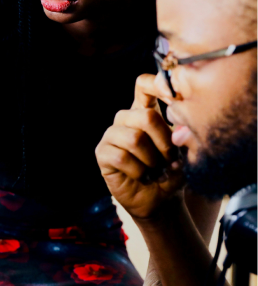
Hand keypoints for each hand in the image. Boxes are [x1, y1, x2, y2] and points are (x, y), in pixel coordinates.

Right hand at [95, 73, 184, 220]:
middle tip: (170, 159)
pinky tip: (142, 176)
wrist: (159, 201)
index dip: (156, 84)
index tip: (174, 97)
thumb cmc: (171, 172)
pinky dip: (139, 171)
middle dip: (165, 142)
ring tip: (156, 170)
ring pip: (135, 138)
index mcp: (145, 111)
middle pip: (146, 116)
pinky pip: (121, 157)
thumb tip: (179, 131)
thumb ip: (182, 137)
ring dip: (152, 160)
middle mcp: (126, 119)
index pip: (144, 85)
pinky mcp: (102, 153)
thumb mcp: (183, 153)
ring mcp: (111, 135)